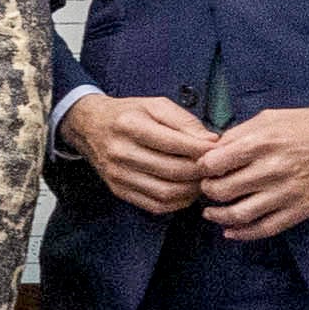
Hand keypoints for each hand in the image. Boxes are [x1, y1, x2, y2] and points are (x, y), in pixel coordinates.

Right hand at [62, 91, 211, 216]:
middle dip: (201, 172)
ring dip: (191, 190)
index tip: (219, 150)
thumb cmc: (126, 114)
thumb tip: (211, 142)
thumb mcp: (155, 105)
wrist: (88, 126)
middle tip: (216, 168)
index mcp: (130, 125)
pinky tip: (186, 191)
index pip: (175, 144)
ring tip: (203, 180)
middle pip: (172, 170)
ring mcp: (118, 174)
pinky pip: (154, 205)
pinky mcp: (118, 190)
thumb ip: (185, 121)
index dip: (203, 150)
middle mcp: (120, 152)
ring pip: (165, 192)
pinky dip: (176, 202)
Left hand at [198, 101, 308, 241]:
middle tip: (207, 188)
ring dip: (218, 216)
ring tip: (211, 212)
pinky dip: (243, 233)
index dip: (202, 167)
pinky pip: (265, 228)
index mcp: (263, 142)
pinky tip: (230, 231)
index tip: (203, 168)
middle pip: (222, 190)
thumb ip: (240, 134)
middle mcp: (273, 168)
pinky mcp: (301, 209)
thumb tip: (212, 150)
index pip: (213, 163)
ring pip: (239, 214)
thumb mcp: (272, 117)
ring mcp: (288, 192)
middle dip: (207, 191)